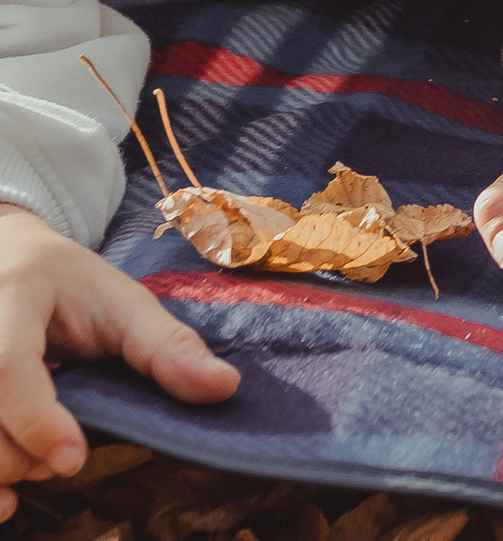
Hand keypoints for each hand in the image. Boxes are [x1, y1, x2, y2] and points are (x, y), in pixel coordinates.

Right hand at [0, 203, 237, 519]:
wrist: (7, 262)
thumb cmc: (68, 286)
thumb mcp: (121, 301)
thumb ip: (165, 347)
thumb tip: (225, 388)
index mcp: (13, 296)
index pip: (7, 365)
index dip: (37, 421)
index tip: (74, 460)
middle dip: (21, 455)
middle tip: (67, 457)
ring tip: (40, 463)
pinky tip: (3, 497)